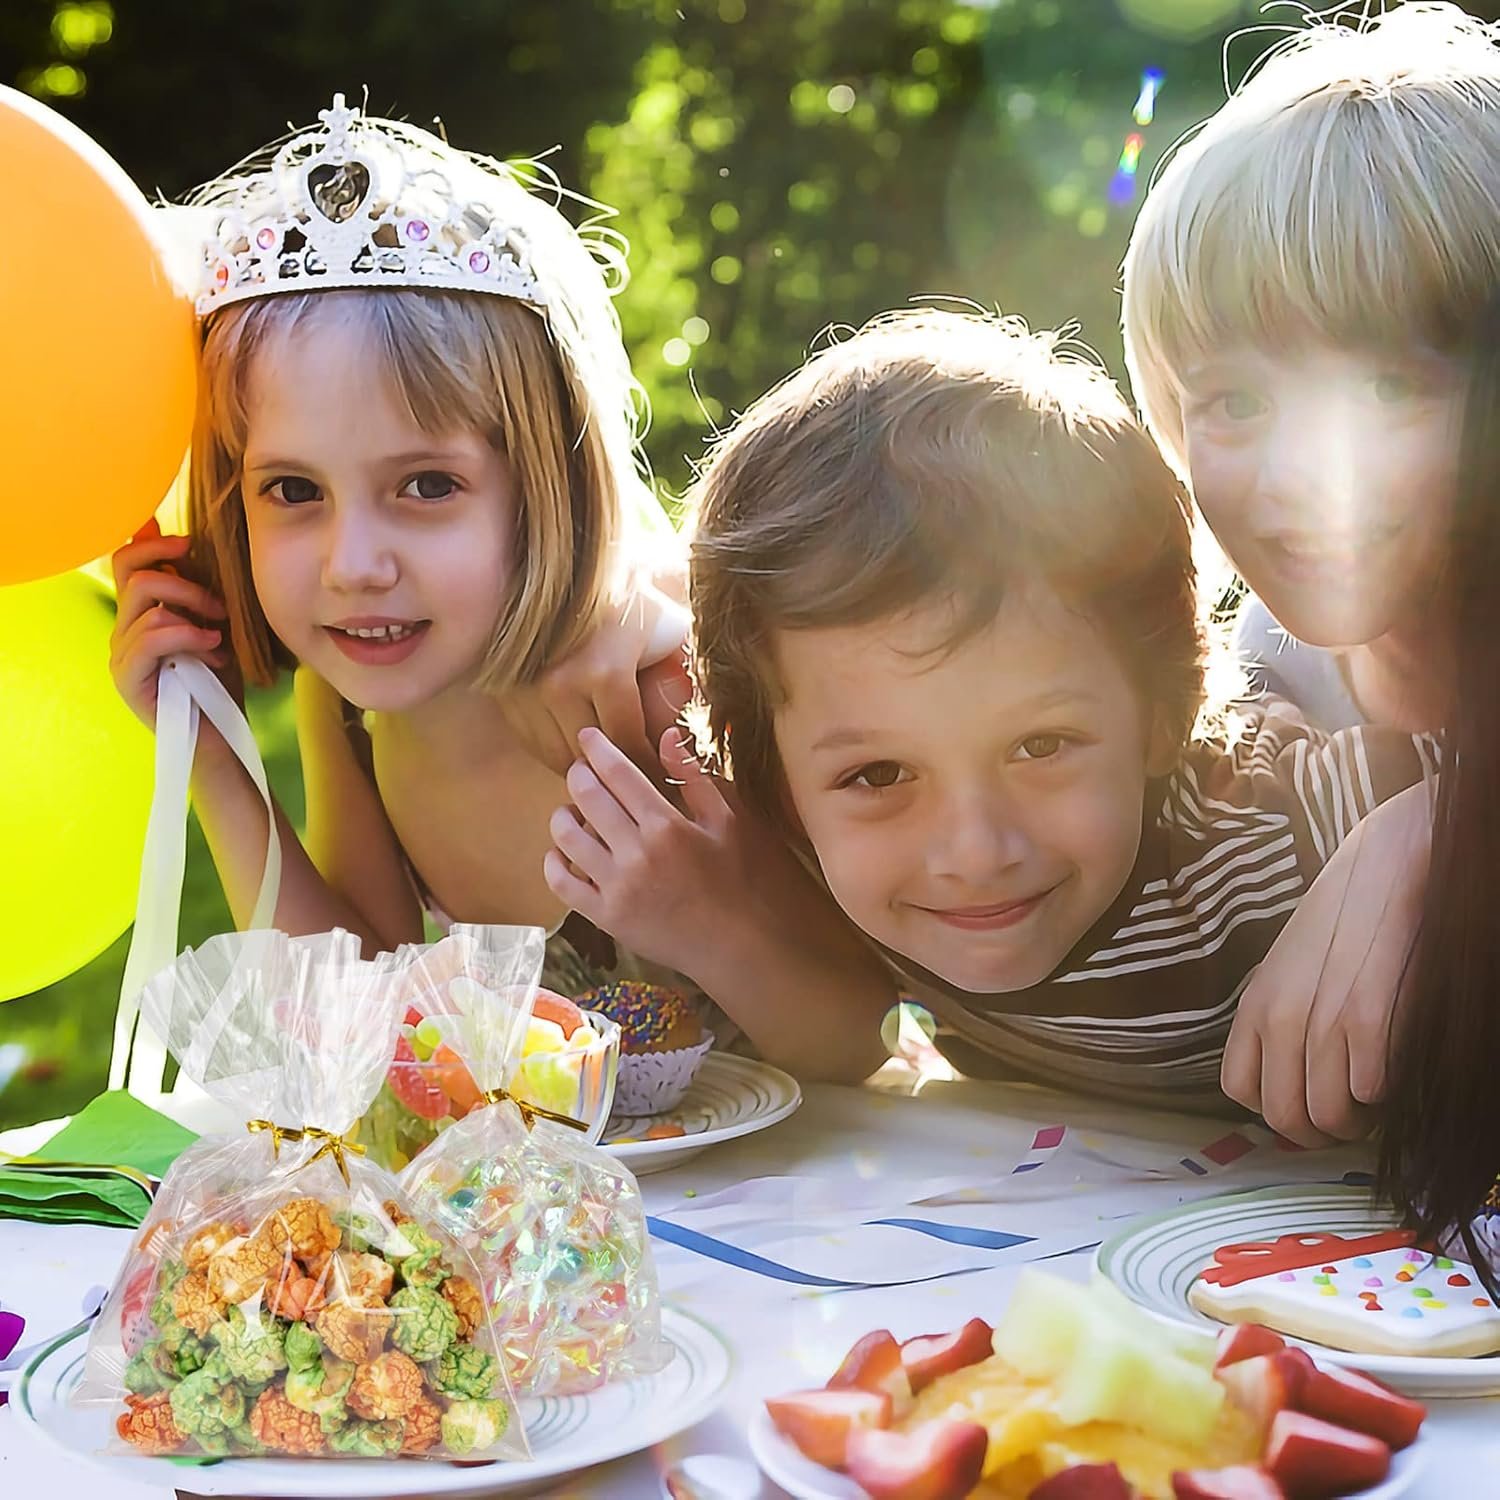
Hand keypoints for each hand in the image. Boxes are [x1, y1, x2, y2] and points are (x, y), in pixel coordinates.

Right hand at [109, 518, 232, 728]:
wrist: (222, 733)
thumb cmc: (220, 680)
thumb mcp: (213, 624)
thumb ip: (196, 590)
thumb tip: (186, 541)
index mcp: (139, 614)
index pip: (126, 562)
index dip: (152, 544)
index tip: (189, 544)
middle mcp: (123, 631)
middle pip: (134, 575)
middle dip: (184, 580)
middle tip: (219, 606)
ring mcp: (122, 655)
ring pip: (147, 606)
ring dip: (193, 613)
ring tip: (219, 635)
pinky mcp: (128, 678)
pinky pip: (151, 639)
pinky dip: (188, 637)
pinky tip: (213, 648)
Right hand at [503, 584, 689, 777]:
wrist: (564, 560)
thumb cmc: (626, 590)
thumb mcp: (666, 624)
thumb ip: (684, 669)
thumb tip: (705, 721)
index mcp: (605, 672)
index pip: (631, 745)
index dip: (651, 768)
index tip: (666, 776)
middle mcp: (559, 684)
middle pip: (594, 757)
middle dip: (621, 772)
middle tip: (642, 780)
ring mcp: (525, 688)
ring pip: (559, 756)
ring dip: (586, 766)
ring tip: (610, 765)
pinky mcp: (504, 689)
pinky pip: (533, 741)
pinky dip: (556, 750)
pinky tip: (578, 745)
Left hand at [543, 725, 764, 976]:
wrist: (745, 948)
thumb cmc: (748, 879)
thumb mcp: (731, 821)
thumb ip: (694, 778)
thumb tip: (665, 735)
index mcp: (667, 826)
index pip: (618, 774)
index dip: (597, 749)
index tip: (587, 736)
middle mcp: (636, 855)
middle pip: (587, 798)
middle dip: (578, 775)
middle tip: (582, 769)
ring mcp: (618, 889)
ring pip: (566, 838)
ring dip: (563, 815)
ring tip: (573, 810)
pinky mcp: (608, 919)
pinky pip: (563, 884)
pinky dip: (555, 862)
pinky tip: (564, 852)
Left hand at [1221, 783, 1431, 1145]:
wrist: (1382, 870)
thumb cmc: (1338, 926)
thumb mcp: (1287, 972)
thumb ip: (1278, 1023)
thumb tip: (1289, 1082)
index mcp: (1253, 1006)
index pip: (1238, 1090)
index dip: (1275, 1110)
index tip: (1306, 1103)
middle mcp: (1279, 1016)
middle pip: (1284, 1117)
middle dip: (1320, 1134)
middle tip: (1350, 1119)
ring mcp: (1322, 1018)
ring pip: (1329, 1115)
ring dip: (1358, 1121)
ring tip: (1374, 1099)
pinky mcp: (1369, 1017)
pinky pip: (1370, 1090)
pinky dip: (1385, 1094)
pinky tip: (1392, 1069)